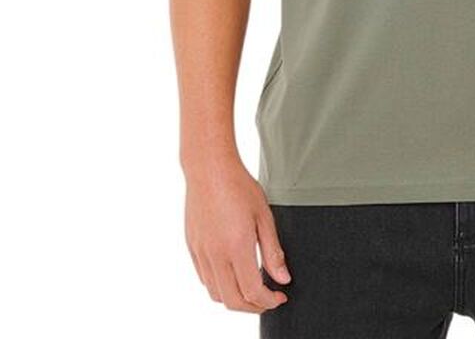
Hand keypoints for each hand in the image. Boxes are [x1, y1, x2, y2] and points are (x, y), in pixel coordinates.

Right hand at [183, 157, 292, 312]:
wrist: (209, 168)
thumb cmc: (239, 186)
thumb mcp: (264, 216)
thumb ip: (273, 251)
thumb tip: (282, 278)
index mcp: (236, 247)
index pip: (252, 291)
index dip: (268, 301)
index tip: (279, 296)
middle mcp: (215, 255)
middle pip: (232, 301)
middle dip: (253, 307)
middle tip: (268, 300)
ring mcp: (201, 252)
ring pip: (216, 293)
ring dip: (235, 299)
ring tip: (251, 288)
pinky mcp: (192, 247)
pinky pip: (205, 278)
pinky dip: (220, 285)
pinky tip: (232, 274)